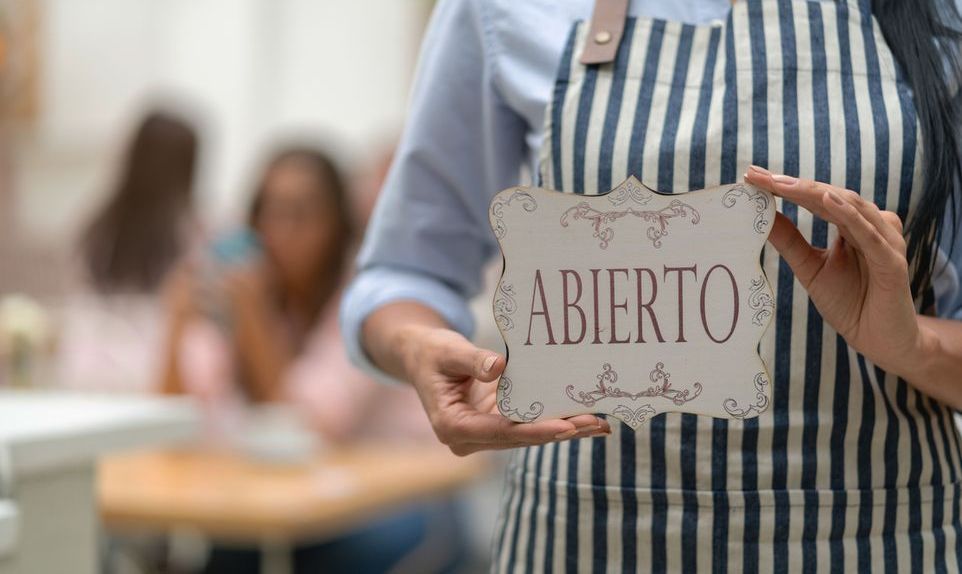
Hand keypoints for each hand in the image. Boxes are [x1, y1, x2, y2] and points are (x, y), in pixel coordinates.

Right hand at [397, 325, 610, 455]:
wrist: (422, 356)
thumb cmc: (431, 352)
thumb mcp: (448, 351)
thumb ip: (473, 360)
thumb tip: (499, 367)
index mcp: (453, 427)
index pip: (501, 432)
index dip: (535, 430)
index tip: (566, 427)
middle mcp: (469, 438)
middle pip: (521, 438)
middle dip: (560, 431)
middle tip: (595, 423)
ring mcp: (484, 433)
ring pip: (530, 434)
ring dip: (565, 429)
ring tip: (600, 423)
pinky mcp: (496, 423)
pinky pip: (529, 424)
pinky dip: (556, 420)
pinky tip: (585, 419)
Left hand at [744, 165, 922, 377]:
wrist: (879, 340)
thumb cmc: (849, 302)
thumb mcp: (809, 268)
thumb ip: (790, 242)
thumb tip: (762, 217)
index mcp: (849, 225)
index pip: (814, 198)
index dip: (784, 187)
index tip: (751, 176)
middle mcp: (869, 226)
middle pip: (828, 196)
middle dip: (792, 184)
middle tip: (758, 174)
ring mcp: (884, 241)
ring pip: (850, 207)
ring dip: (815, 192)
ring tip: (783, 183)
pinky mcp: (892, 261)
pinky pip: (870, 234)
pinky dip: (850, 216)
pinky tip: (827, 201)